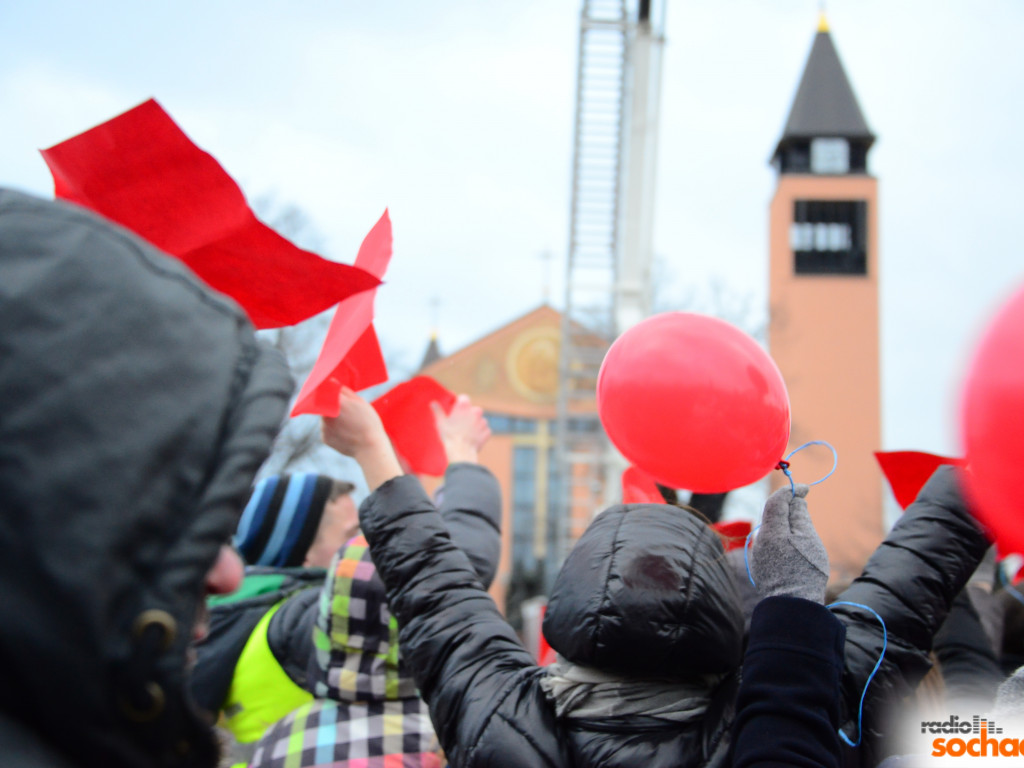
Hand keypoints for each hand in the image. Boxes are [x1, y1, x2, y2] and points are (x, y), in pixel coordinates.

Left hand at [321, 387, 401, 489]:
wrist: (369, 448)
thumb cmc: (368, 423)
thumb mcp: (361, 402)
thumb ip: (344, 391)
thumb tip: (332, 382)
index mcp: (335, 402)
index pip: (326, 390)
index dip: (330, 390)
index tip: (337, 393)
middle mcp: (325, 414)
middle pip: (325, 404)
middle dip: (333, 405)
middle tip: (348, 412)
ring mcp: (323, 427)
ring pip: (326, 417)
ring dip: (333, 418)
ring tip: (349, 424)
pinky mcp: (324, 438)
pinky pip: (327, 429)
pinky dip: (333, 429)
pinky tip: (346, 432)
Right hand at [430, 394, 490, 464]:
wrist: (461, 451)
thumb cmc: (449, 436)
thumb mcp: (440, 422)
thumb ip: (438, 411)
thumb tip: (433, 403)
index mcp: (464, 406)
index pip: (463, 398)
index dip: (459, 403)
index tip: (455, 410)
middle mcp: (476, 410)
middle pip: (472, 409)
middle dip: (467, 415)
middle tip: (459, 424)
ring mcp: (483, 421)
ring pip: (478, 420)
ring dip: (474, 424)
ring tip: (465, 433)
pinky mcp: (487, 431)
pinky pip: (483, 430)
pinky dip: (479, 433)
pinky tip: (472, 438)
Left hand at [750, 484, 828, 602]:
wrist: (793, 604)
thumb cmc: (805, 570)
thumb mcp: (808, 539)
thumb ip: (800, 515)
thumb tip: (795, 499)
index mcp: (770, 530)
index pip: (776, 500)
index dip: (790, 491)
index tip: (805, 489)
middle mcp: (759, 539)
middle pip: (773, 514)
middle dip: (788, 507)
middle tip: (804, 504)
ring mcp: (757, 553)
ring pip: (772, 530)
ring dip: (786, 524)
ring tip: (803, 531)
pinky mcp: (759, 564)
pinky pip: (771, 544)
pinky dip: (782, 539)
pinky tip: (795, 549)